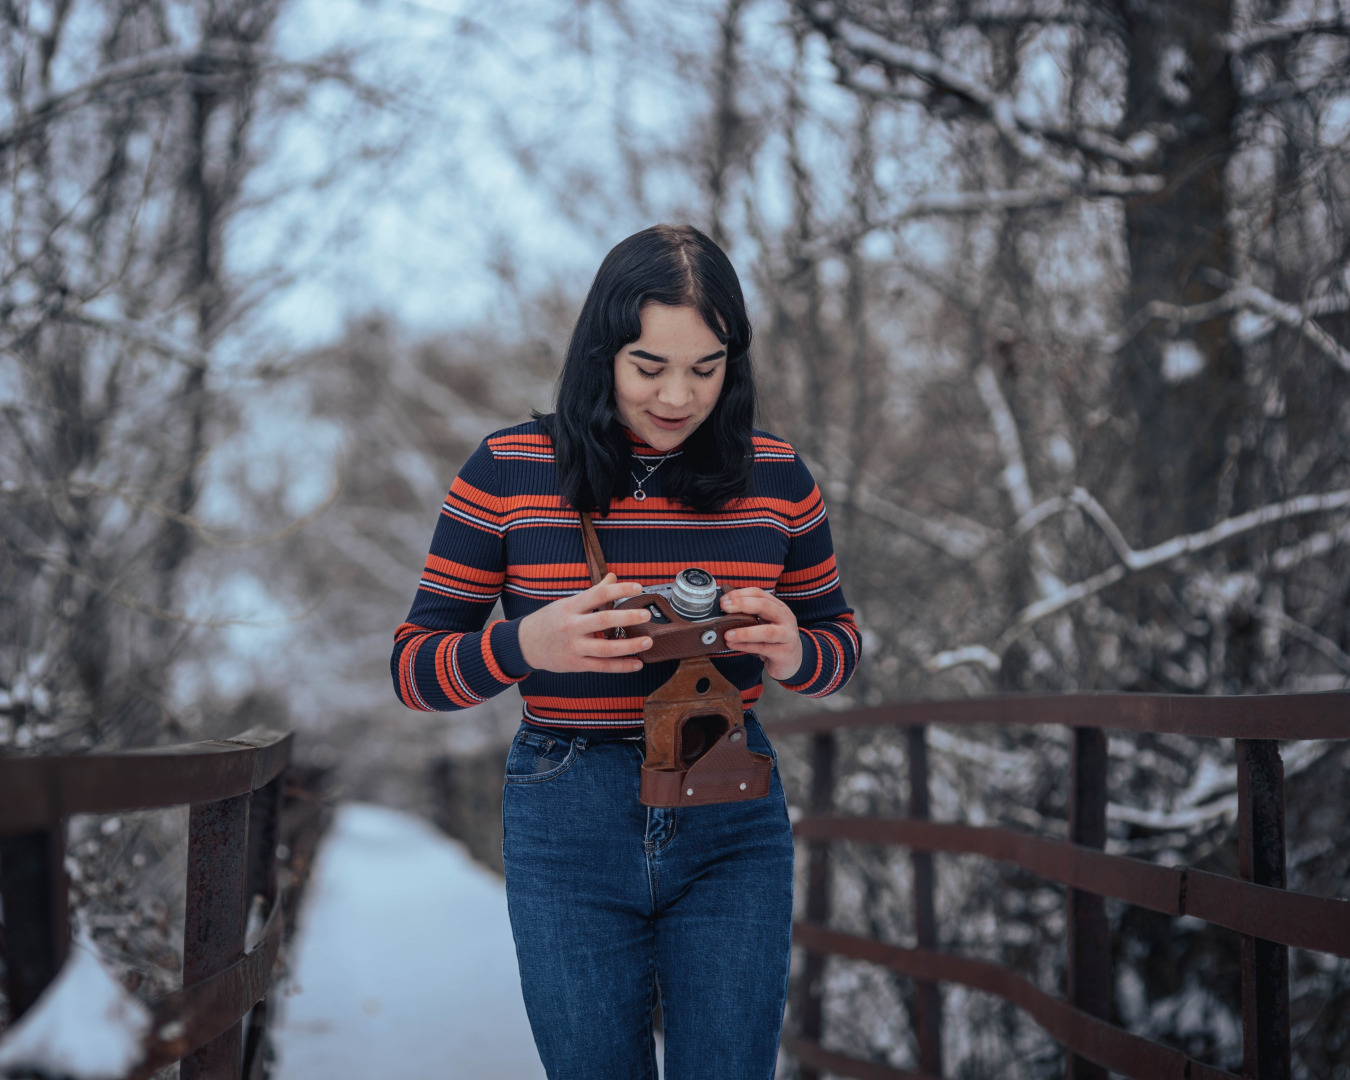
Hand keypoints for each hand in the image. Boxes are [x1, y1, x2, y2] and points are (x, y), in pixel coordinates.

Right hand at [517, 573, 652, 673]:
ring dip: (629, 646)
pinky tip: (637, 664)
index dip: (619, 589)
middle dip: (627, 617)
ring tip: (648, 641)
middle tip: (646, 615)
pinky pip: (602, 667)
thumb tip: (613, 577)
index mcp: (571, 607)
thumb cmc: (549, 620)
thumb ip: (592, 592)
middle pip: (603, 620)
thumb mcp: (567, 603)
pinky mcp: (576, 664)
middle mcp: (572, 626)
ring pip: (605, 648)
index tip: (638, 587)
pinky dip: (621, 666)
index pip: (598, 594)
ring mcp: (574, 647)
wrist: (524, 644)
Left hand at [720, 588, 802, 681]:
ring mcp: (787, 636)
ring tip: (728, 634)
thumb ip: (750, 614)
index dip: (740, 594)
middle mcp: (785, 618)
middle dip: (742, 604)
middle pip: (764, 606)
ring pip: (766, 631)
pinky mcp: (784, 653)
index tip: (724, 600)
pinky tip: (733, 645)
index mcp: (779, 607)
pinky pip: (763, 648)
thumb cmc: (774, 639)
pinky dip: (746, 646)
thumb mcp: (765, 622)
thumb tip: (725, 607)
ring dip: (745, 632)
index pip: (759, 594)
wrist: (792, 660)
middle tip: (725, 607)